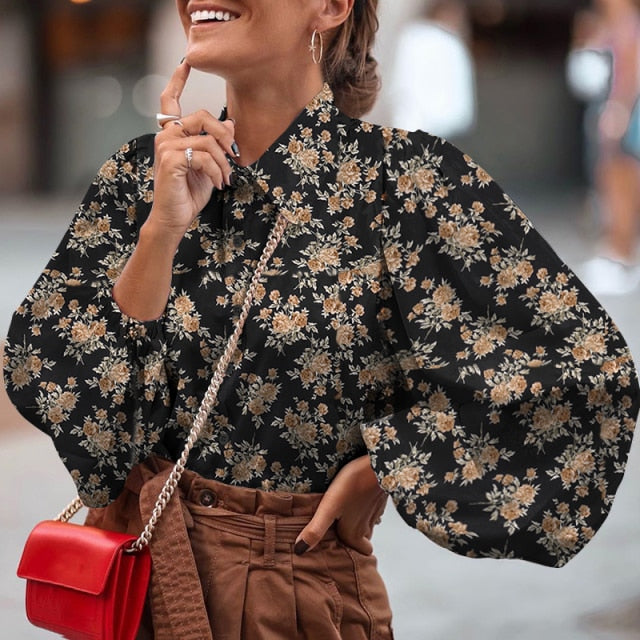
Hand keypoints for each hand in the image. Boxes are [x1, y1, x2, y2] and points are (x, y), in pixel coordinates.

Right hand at [147, 61, 238, 243]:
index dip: (177, 80)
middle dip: (225, 136)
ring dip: (224, 161)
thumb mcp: (209, 165)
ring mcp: (165, 146)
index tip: (186, 62)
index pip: (170, 100)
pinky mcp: (170, 160)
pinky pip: (204, 155)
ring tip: (225, 177)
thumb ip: (216, 145)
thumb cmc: (189, 192)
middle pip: (203, 117)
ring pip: (207, 139)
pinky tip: (218, 183)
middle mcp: (165, 135)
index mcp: (172, 134)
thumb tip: (232, 125)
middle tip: (234, 156)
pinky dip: (217, 170)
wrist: (175, 217)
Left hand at [294, 455, 386, 555]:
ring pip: (366, 525)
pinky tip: (353, 498)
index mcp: (354, 534)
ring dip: (356, 522)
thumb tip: (299, 550)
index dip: (350, 554)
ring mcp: (375, 513)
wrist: (378, 464)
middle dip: (351, 538)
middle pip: (361, 541)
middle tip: (335, 530)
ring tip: (341, 514)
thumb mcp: (329, 507)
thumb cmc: (353, 484)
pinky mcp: (379, 499)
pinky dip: (363, 509)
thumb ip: (316, 529)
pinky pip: (370, 510)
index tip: (336, 549)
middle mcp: (367, 527)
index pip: (358, 554)